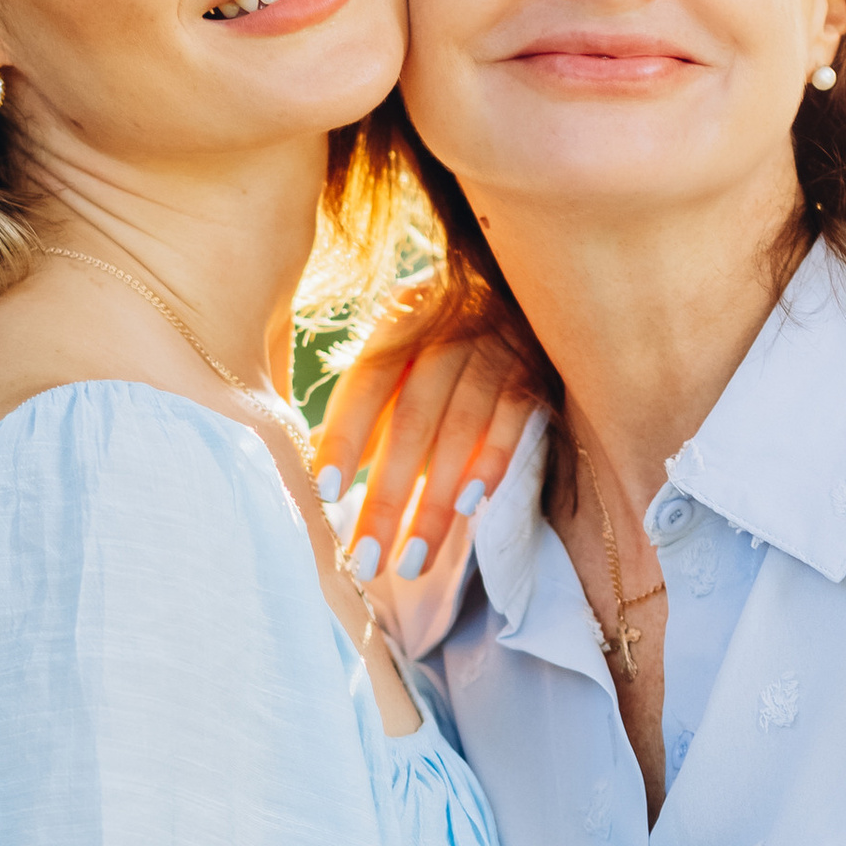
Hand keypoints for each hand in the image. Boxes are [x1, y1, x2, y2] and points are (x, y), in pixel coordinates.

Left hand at [311, 289, 537, 587]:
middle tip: (366, 561)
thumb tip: (309, 461)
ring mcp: (497, 352)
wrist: (524, 284)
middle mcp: (448, 334)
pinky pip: (512, 426)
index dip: (345, 435)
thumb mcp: (400, 350)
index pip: (367, 383)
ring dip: (434, 503)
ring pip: (460, 435)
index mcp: (402, 322)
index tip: (325, 493)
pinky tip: (469, 508)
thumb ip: (364, 404)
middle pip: (412, 423)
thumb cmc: (444, 331)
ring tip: (411, 560)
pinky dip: (491, 465)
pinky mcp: (535, 375)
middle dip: (386, 497)